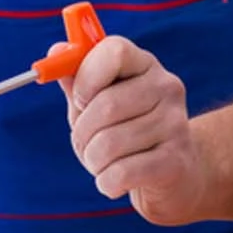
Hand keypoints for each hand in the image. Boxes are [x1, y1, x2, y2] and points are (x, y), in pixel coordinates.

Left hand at [59, 36, 209, 224]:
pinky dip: (105, 182)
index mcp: (145, 64)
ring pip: (109, 144)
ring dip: (92, 160)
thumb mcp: (97, 102)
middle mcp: (167, 88)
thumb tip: (56, 50)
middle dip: (81, 133)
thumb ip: (77, 78)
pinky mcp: (176, 161)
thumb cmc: (125, 130)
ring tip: (100, 163)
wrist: (174, 174)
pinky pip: (122, 172)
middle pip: (106, 105)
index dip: (86, 76)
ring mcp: (176, 124)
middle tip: (84, 144)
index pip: (114, 51)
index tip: (79, 99)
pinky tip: (112, 181)